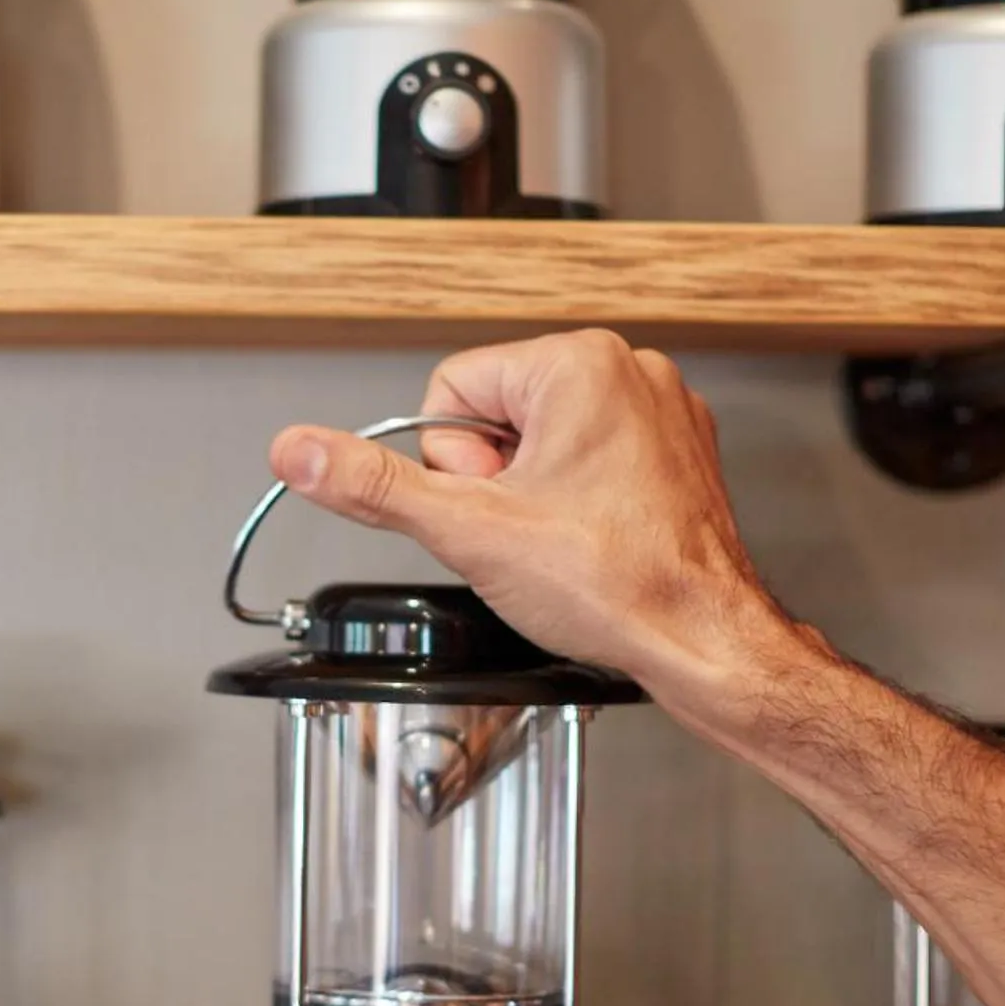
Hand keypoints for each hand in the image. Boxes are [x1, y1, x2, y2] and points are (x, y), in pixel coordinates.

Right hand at [269, 330, 816, 717]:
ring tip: (569, 540)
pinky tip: (596, 541)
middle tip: (533, 531)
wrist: (704, 642)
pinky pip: (594, 458)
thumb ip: (373, 485)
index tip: (496, 508)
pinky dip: (582, 502)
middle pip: (497, 413)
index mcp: (578, 363)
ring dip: (536, 493)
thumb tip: (299, 451)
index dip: (453, 463)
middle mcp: (629, 370)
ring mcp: (662, 409)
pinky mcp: (679, 450)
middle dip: (497, 480)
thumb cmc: (618, 585)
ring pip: (545, 440)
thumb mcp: (468, 531)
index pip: (450, 388)